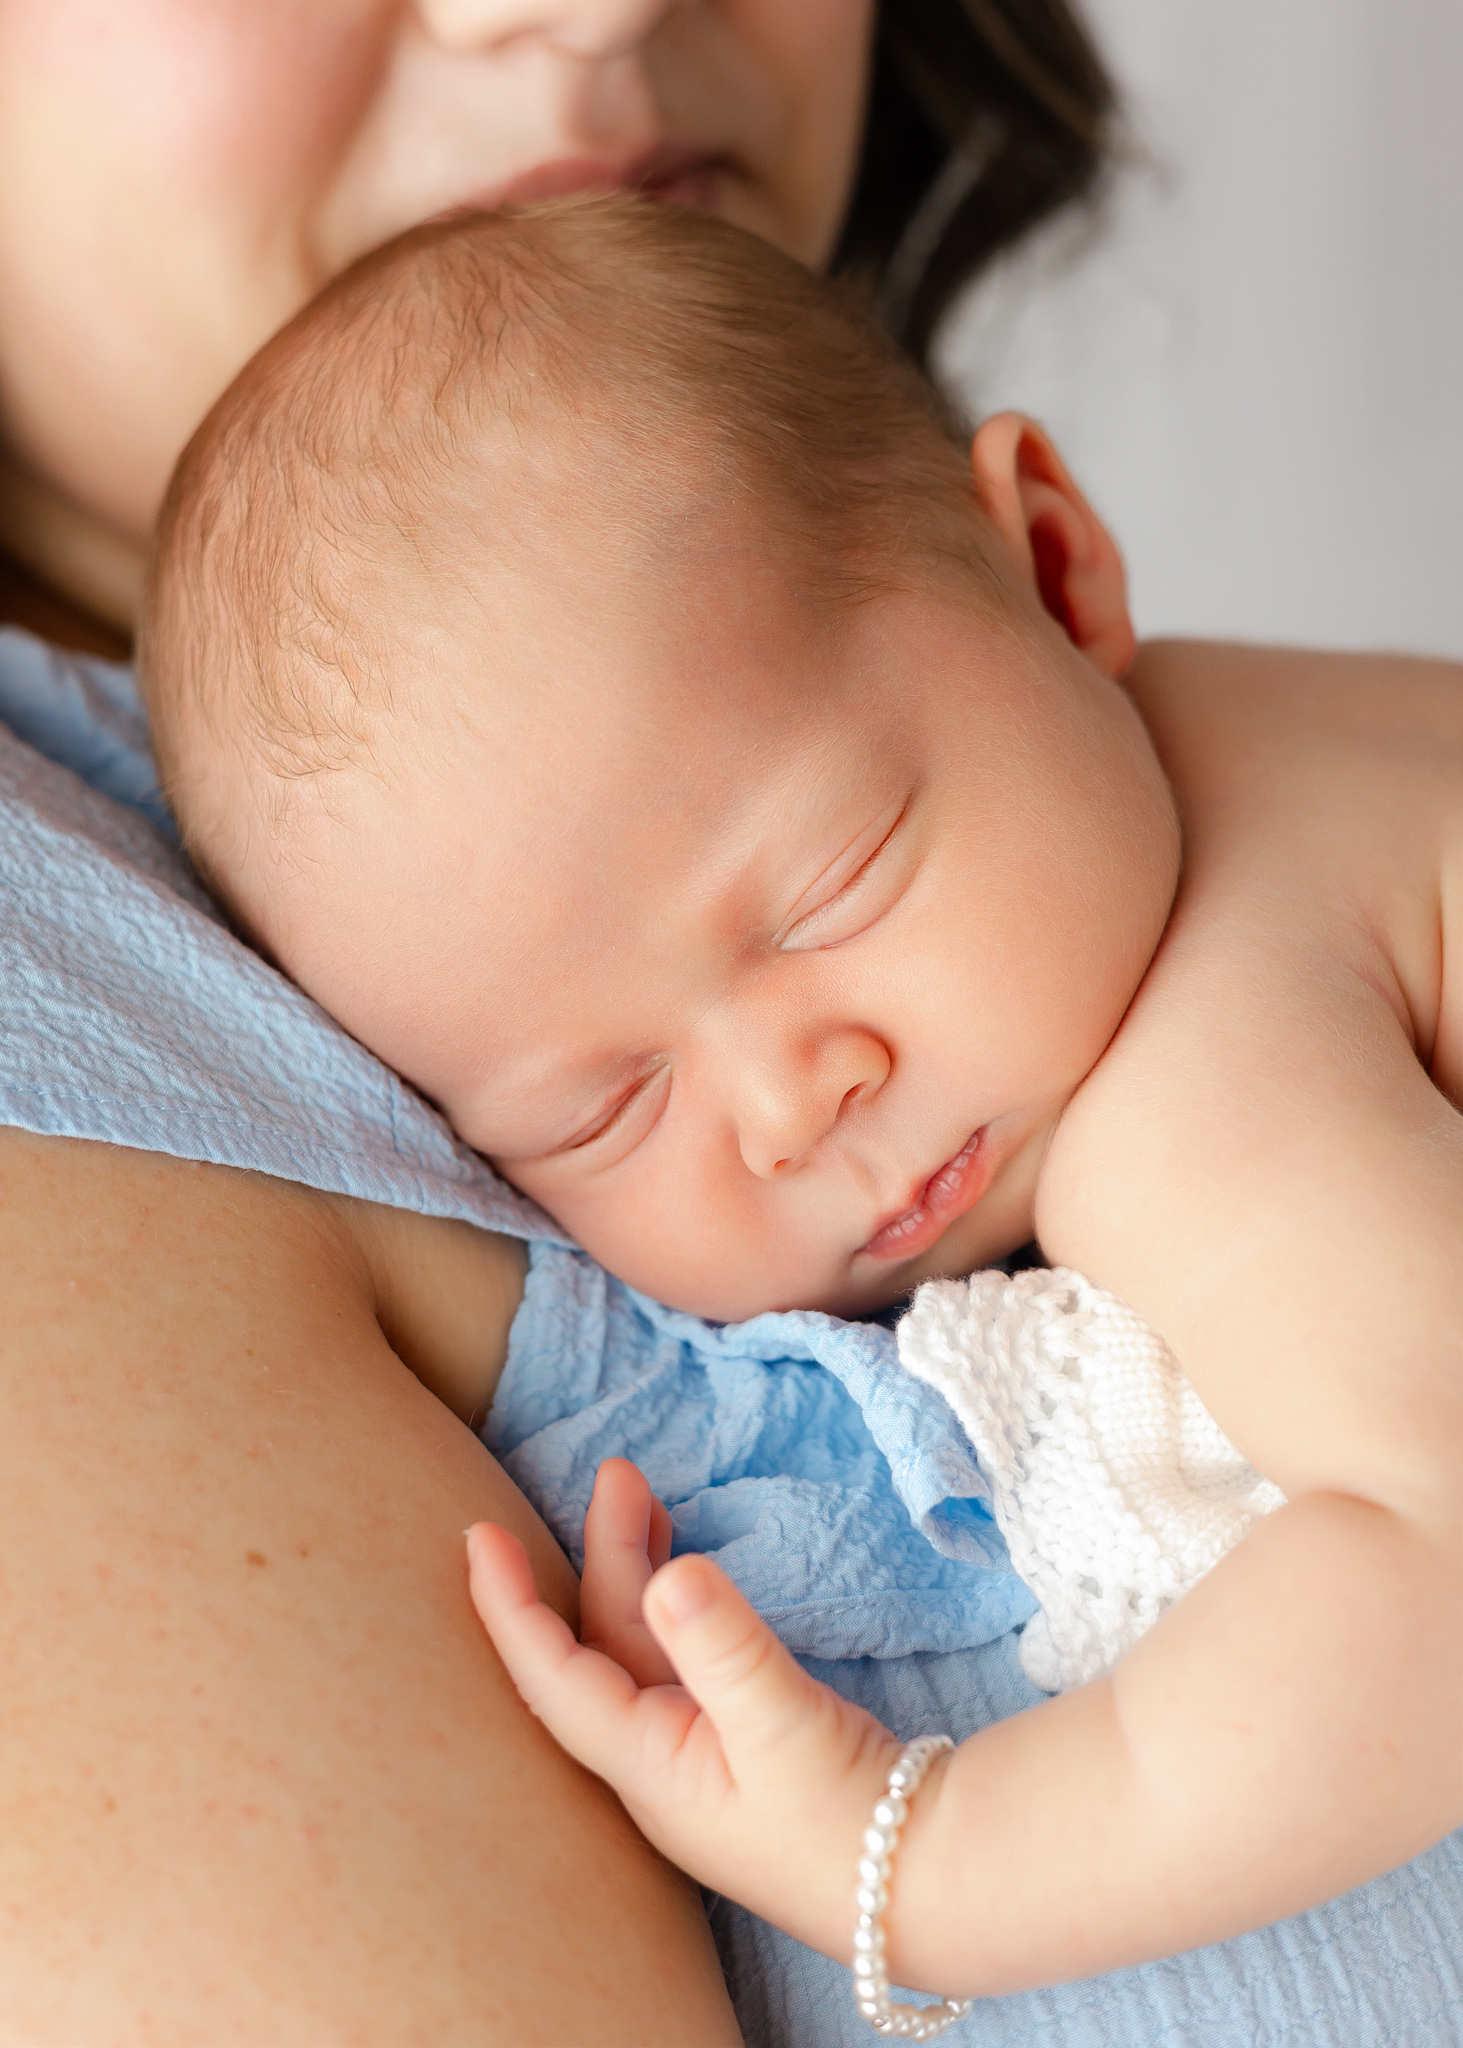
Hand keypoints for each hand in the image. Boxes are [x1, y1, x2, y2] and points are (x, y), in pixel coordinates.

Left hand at [467, 1458, 900, 1955]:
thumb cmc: (848, 1822)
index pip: (554, 1676)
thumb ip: (725, 1648)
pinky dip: (675, 1606)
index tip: (477, 1537)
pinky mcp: (738, 1746)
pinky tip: (683, 1575)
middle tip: (619, 1473)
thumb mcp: (785, 1726)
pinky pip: (682, 1660)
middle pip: (605, 1643)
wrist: (922, 1889)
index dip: (510, 1607)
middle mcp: (657, 1761)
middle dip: (605, 1553)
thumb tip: (670, 1573)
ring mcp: (697, 1755)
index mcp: (647, 1765)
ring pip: (644, 1646)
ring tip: (642, 1498)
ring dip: (639, 1570)